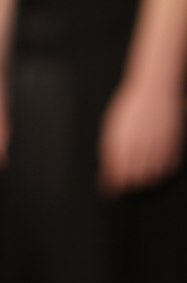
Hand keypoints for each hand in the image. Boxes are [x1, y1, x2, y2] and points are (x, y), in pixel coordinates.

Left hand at [98, 80, 184, 197]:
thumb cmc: (131, 107)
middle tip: (125, 185)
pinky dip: (162, 172)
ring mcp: (159, 146)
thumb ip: (109, 151)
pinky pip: (169, 167)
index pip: (116, 174)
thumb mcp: (112, 128)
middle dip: (129, 185)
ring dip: (145, 180)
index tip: (110, 193)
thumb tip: (107, 173)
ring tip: (140, 177)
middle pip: (135, 179)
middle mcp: (140, 146)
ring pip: (153, 176)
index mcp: (121, 142)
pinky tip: (156, 168)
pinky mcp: (174, 145)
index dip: (113, 186)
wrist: (155, 89)